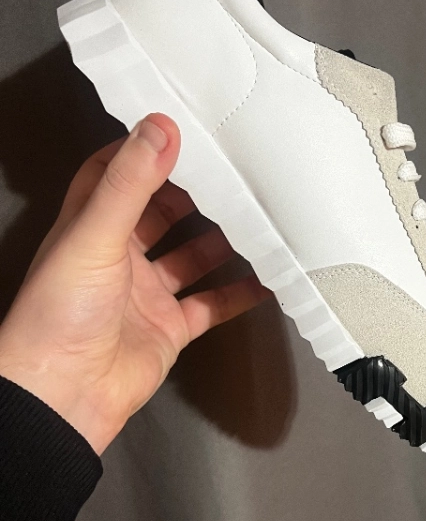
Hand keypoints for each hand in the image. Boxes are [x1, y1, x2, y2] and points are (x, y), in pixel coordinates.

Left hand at [0, 113, 269, 453]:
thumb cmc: (62, 312)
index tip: (179, 129)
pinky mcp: (171, 328)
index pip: (113, 174)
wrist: (64, 394)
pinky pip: (212, 304)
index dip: (141, 151)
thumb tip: (160, 126)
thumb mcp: (95, 235)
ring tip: (259, 215)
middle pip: (161, 213)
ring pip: (192, 257)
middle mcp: (119, 257)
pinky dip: (240, 293)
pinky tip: (268, 278)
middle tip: (234, 170)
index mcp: (90, 227)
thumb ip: (130, 183)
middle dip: (195, 193)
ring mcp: (147, 294)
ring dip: (223, 240)